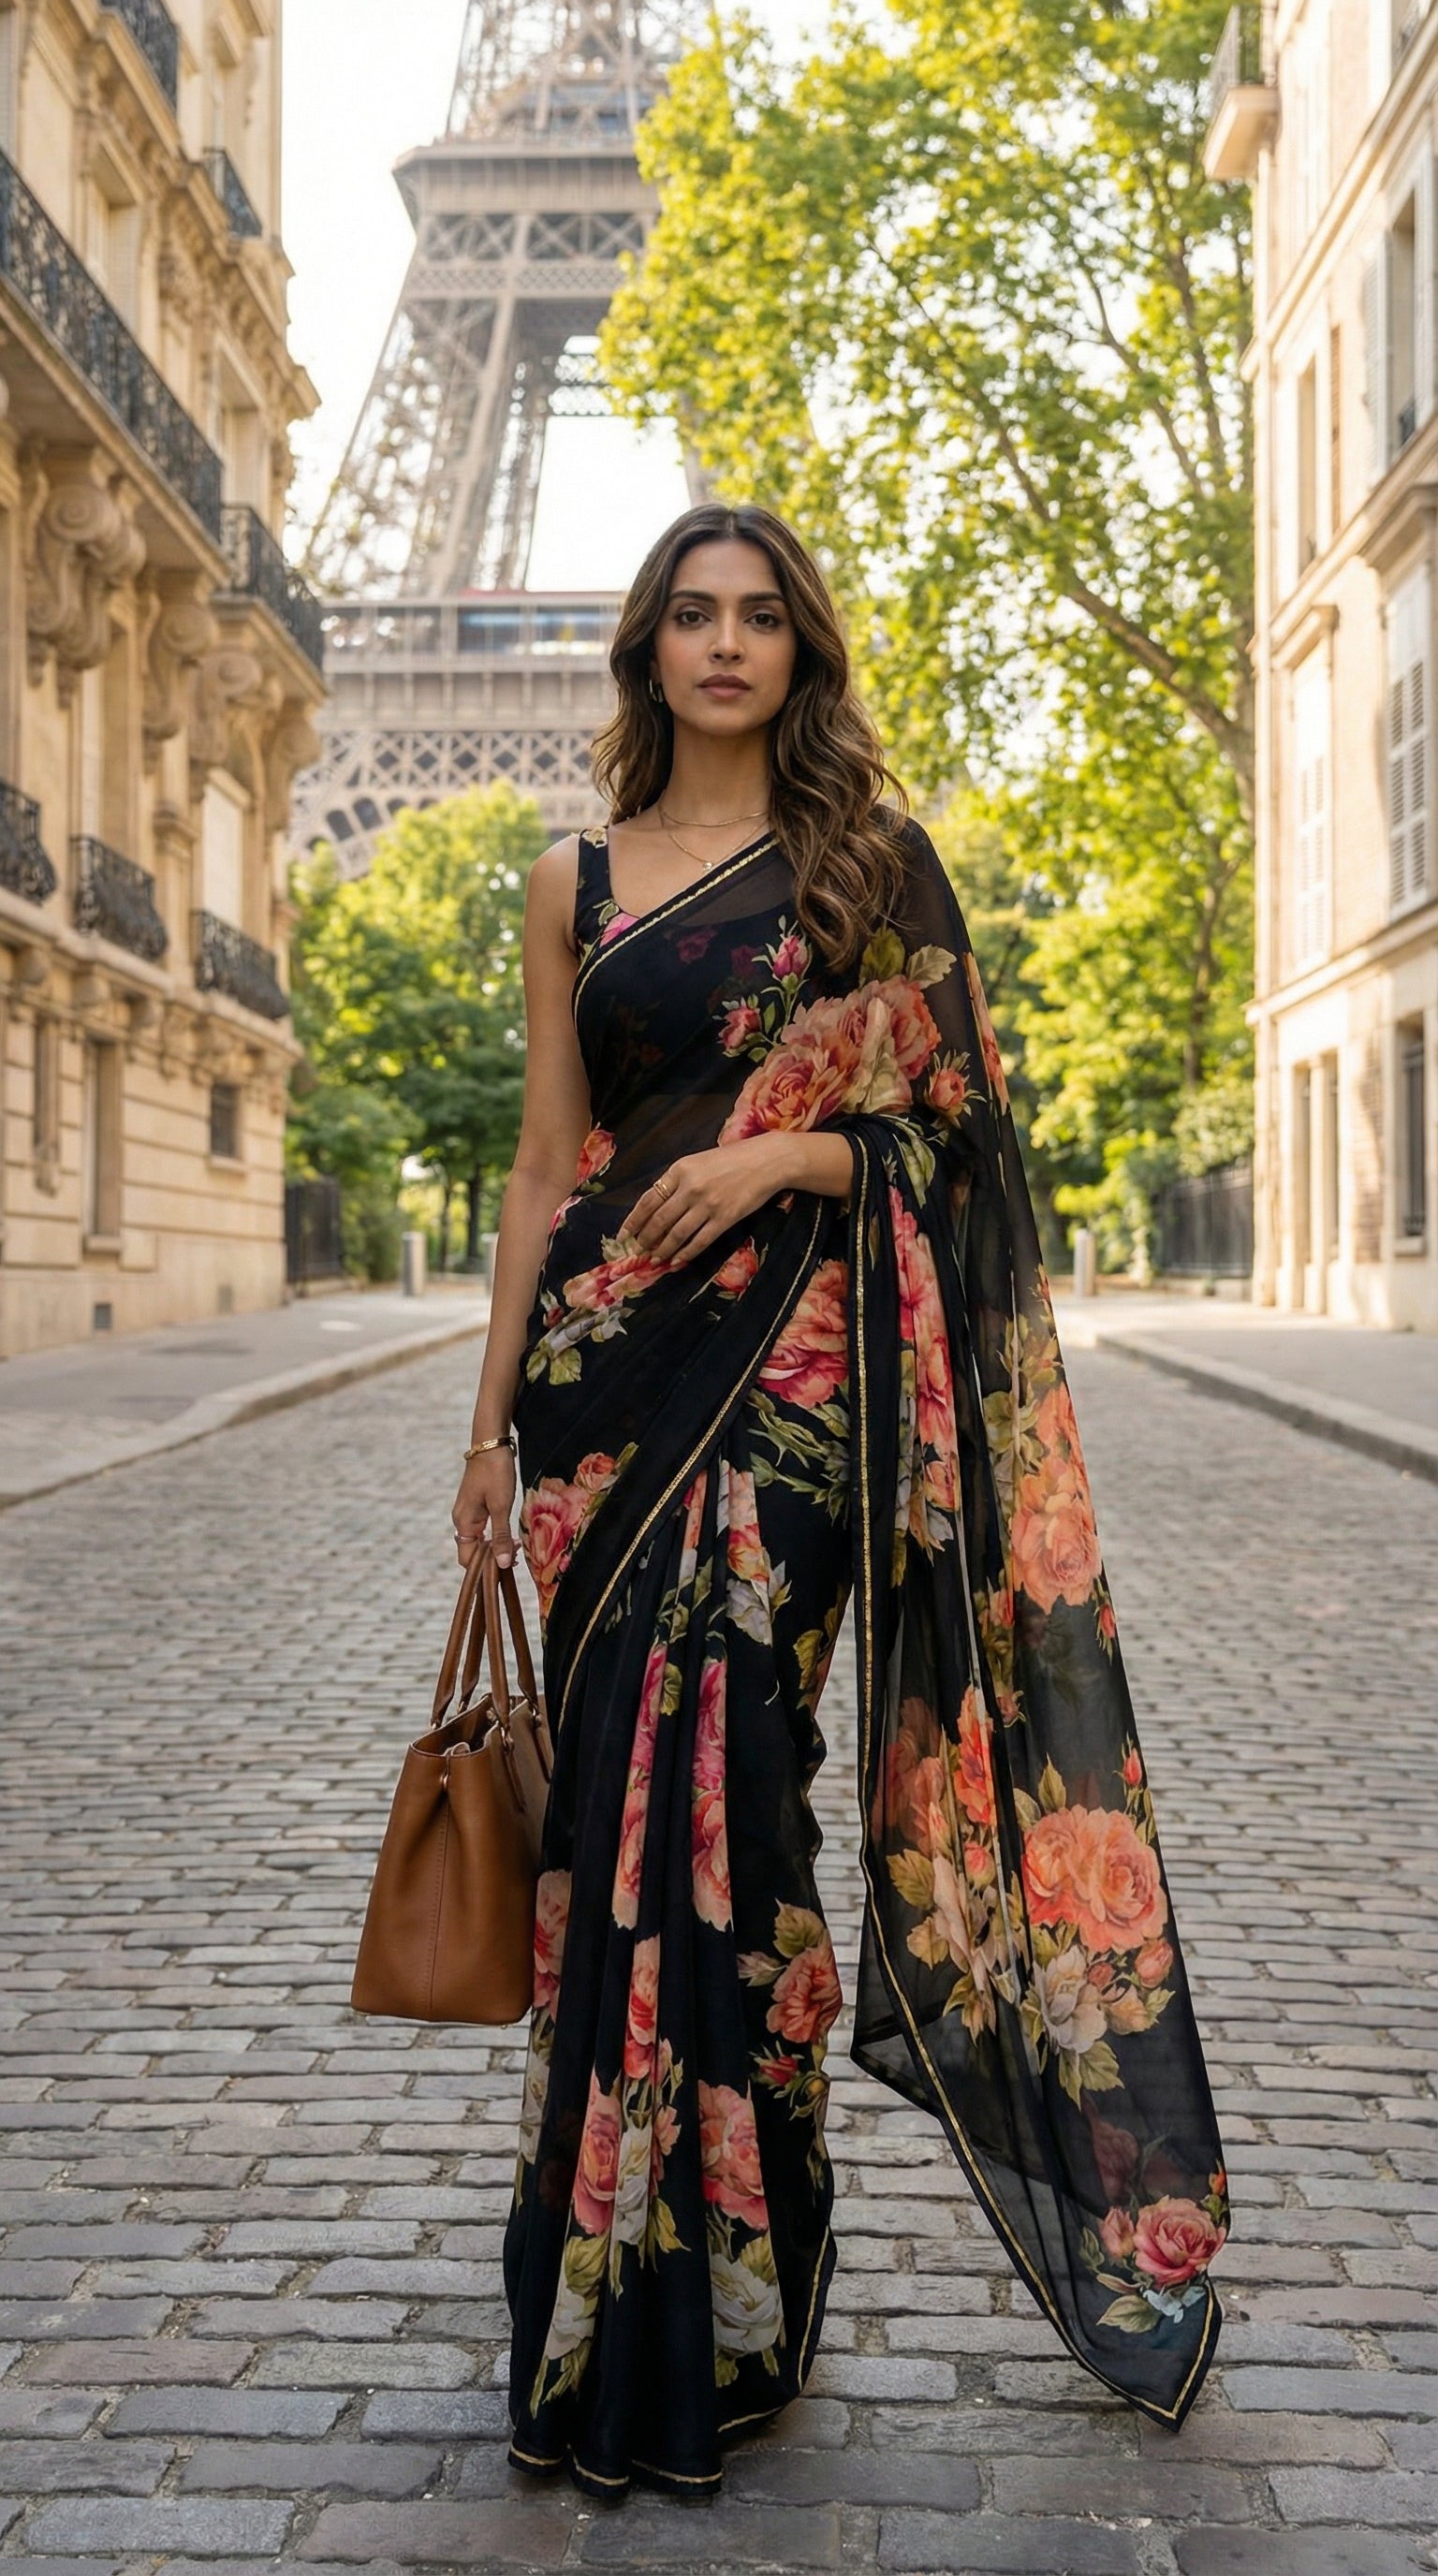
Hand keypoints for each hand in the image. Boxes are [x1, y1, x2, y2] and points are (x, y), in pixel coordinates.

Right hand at [451, 1445, 517, 1569]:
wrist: (491, 1443)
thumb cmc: (496, 1473)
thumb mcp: (501, 1506)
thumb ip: (501, 1536)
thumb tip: (502, 1564)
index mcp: (463, 1523)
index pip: (468, 1560)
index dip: (486, 1569)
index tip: (510, 1568)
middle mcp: (461, 1521)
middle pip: (473, 1553)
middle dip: (493, 1559)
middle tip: (517, 1558)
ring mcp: (468, 1513)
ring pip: (479, 1541)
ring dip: (496, 1548)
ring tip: (517, 1547)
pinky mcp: (476, 1506)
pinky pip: (483, 1530)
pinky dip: (495, 1536)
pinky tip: (511, 1536)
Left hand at [625, 1138, 787, 1266]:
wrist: (766, 1161)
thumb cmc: (731, 1159)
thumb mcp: (697, 1162)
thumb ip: (677, 1181)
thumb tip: (657, 1208)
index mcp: (679, 1170)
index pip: (649, 1199)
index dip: (634, 1219)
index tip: (624, 1234)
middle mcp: (690, 1187)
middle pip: (660, 1220)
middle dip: (646, 1239)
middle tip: (638, 1251)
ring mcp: (707, 1204)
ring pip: (677, 1234)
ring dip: (663, 1249)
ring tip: (655, 1258)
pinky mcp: (724, 1218)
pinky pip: (700, 1241)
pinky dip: (686, 1253)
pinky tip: (677, 1260)